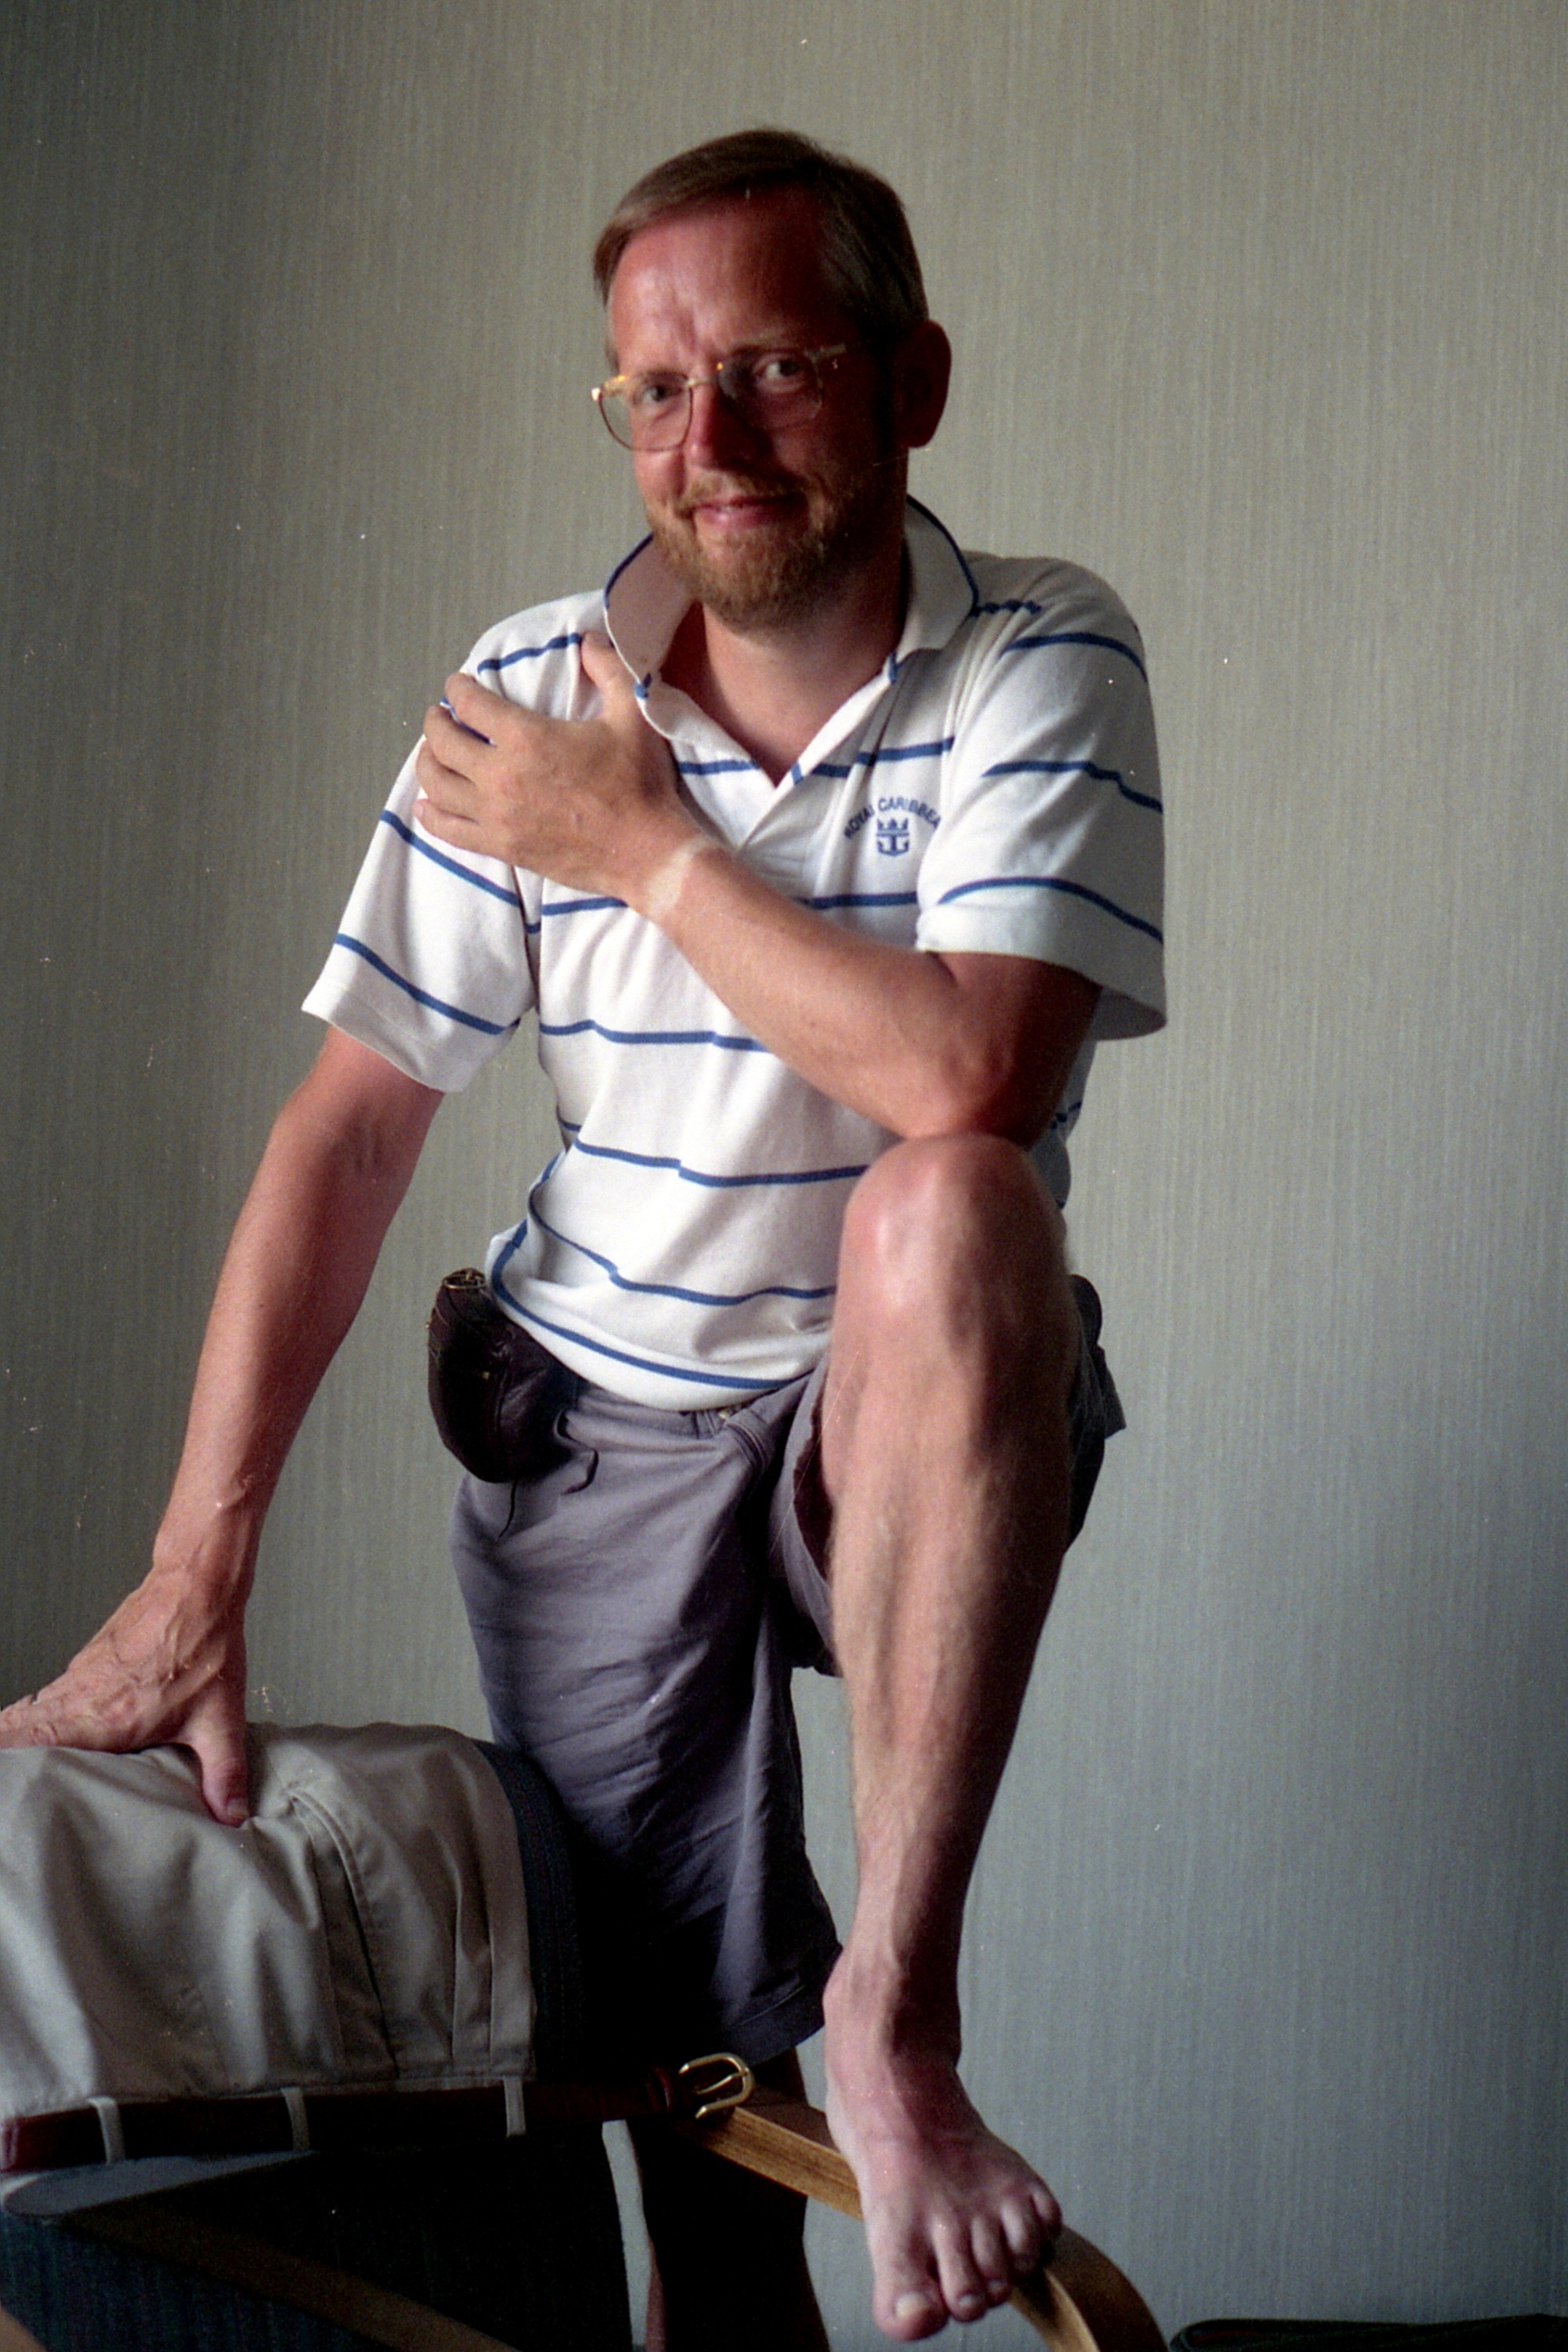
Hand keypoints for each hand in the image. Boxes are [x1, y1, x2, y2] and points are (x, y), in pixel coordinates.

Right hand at [0, 1569, 250, 1824]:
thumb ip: (224, 1773)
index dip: (11, 1764)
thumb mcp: (221, 1720)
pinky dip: (36, 1715)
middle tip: (11, 1784)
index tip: (10, 1787)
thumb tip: (231, 1816)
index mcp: (107, 1720)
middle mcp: (82, 1699)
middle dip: (9, 1758)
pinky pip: (47, 1696)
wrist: (197, 1589)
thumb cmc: (206, 1648)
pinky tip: (44, 1731)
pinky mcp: (85, 1663)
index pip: (33, 1744)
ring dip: (18, 1737)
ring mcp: (79, 1677)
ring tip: (17, 1769)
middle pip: (17, 1729)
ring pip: (28, 1711)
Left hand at [414, 631, 700, 902]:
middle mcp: (500, 776)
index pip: (469, 704)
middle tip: (440, 716)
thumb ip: (608, 670)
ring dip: (428, 763)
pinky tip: (428, 805)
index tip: (458, 685)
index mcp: (527, 738)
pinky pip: (448, 830)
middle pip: (442, 742)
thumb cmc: (640, 784)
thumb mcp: (633, 716)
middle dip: (436, 722)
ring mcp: (496, 816)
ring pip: (437, 785)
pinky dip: (431, 815)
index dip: (458, 688)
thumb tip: (588, 639)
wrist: (646, 853)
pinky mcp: (501, 847)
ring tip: (433, 753)